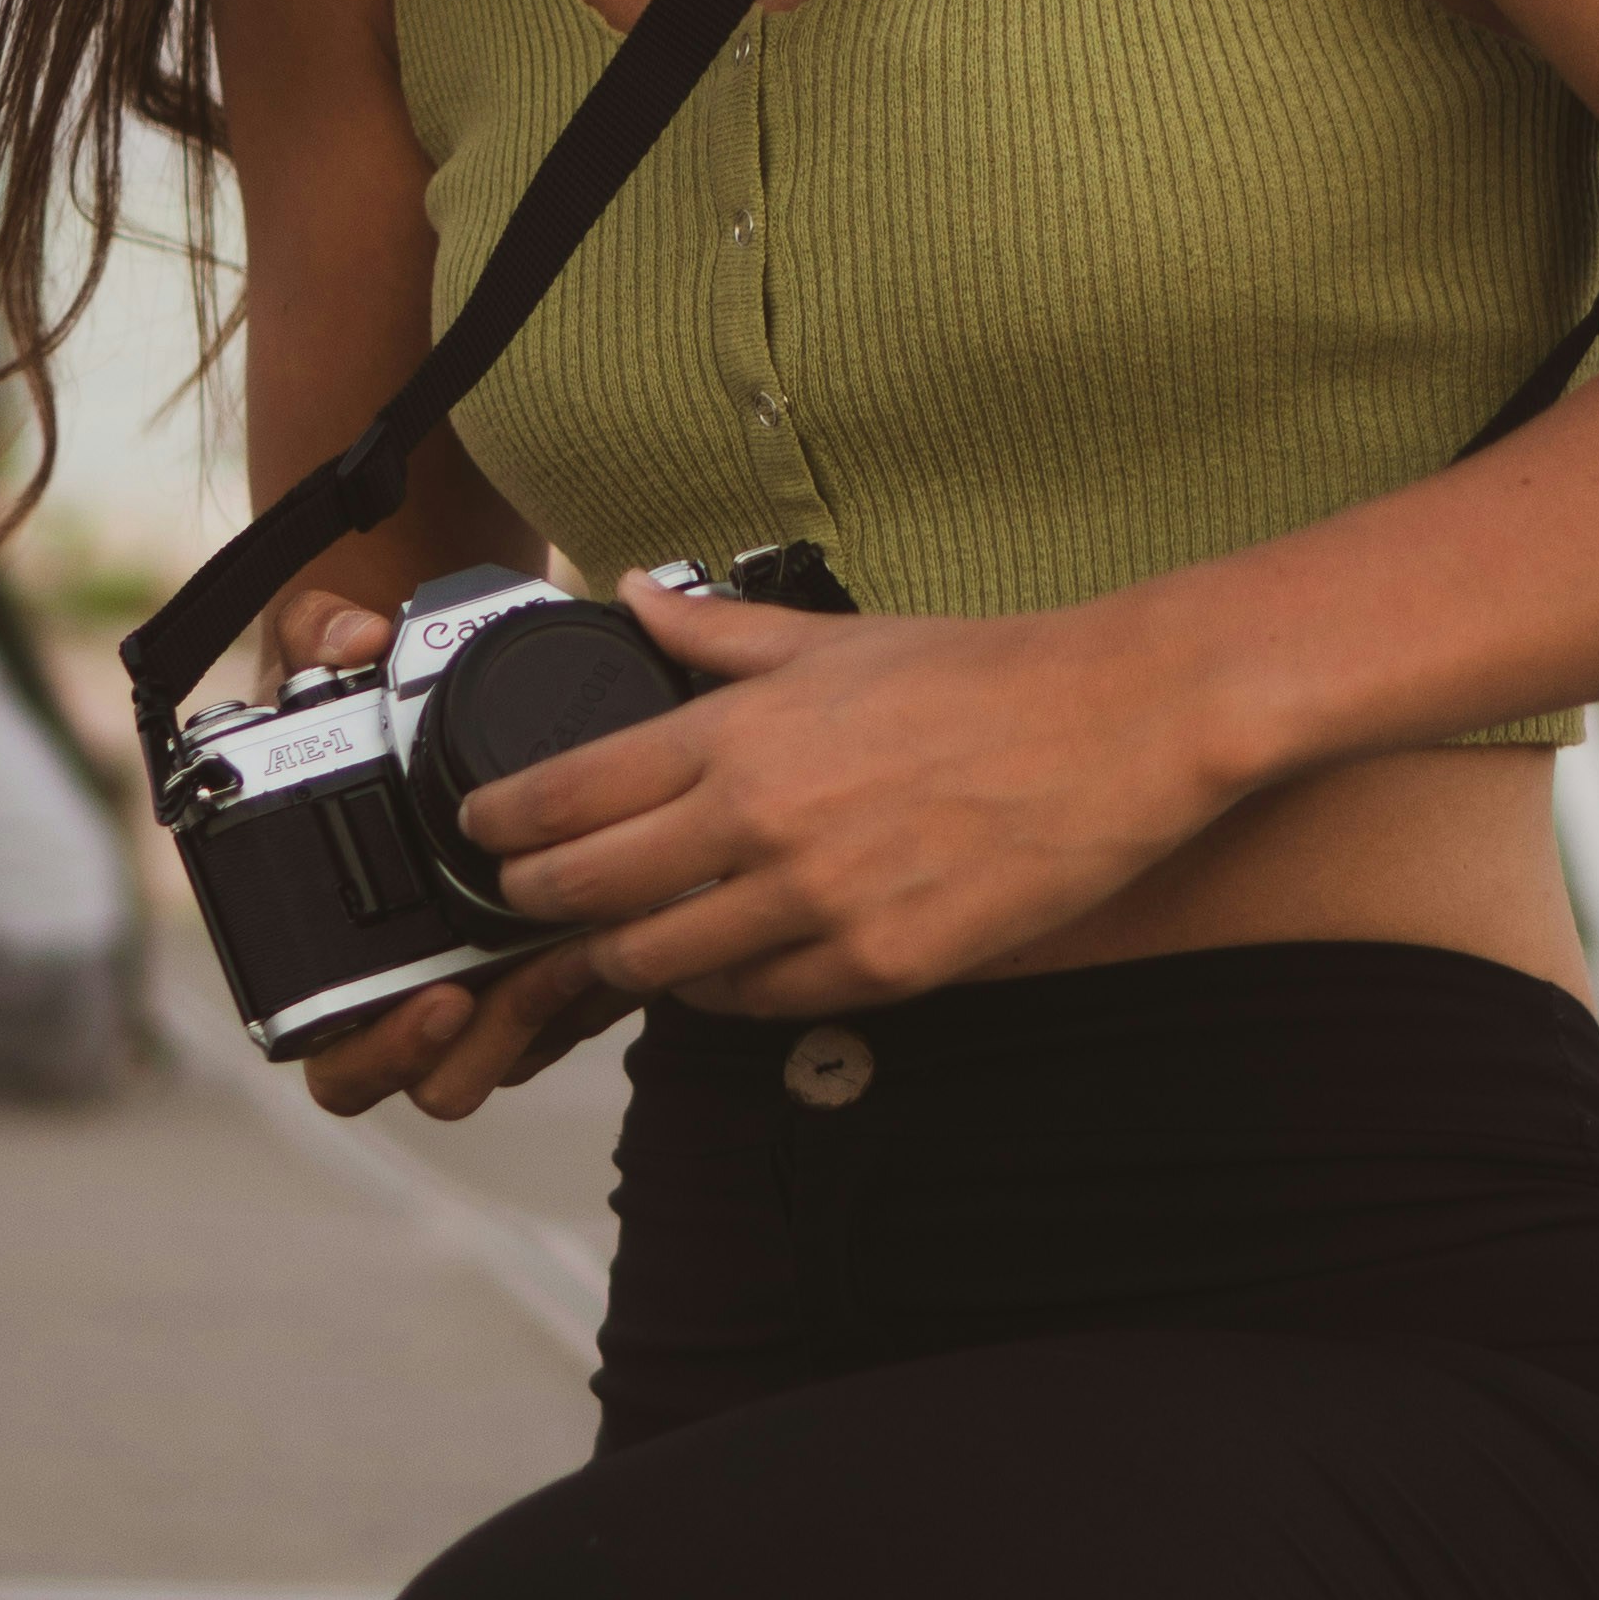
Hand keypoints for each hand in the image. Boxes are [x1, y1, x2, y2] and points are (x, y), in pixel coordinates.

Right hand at [256, 594, 632, 1124]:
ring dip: (538, 1020)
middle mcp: (403, 975)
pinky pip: (571, 1011)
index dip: (377, 1048)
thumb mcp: (328, 647)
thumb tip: (351, 638)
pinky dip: (595, 985)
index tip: (440, 998)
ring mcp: (480, 978)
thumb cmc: (362, 687)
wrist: (434, 675)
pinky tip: (615, 925)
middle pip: (431, 1080)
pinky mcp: (549, 962)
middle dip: (465, 1048)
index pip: (332, 1046)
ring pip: (509, 1057)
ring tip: (569, 948)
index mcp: (332, 937)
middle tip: (487, 988)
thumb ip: (318, 631)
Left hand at [465, 581, 1231, 1018]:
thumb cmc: (983, 672)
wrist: (1116, 725)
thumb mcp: (834, 638)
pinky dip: (719, 993)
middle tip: (524, 898)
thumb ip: (716, 634)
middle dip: (537, 901)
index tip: (482, 830)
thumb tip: (635, 594)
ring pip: (659, 967)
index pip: (568, 796)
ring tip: (612, 942)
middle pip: (589, 892)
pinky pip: (756, 1005)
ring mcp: (819, 906)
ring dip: (621, 958)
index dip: (503, 824)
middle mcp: (762, 825)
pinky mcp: (881, 968)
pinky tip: (715, 971)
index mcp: (739, 734)